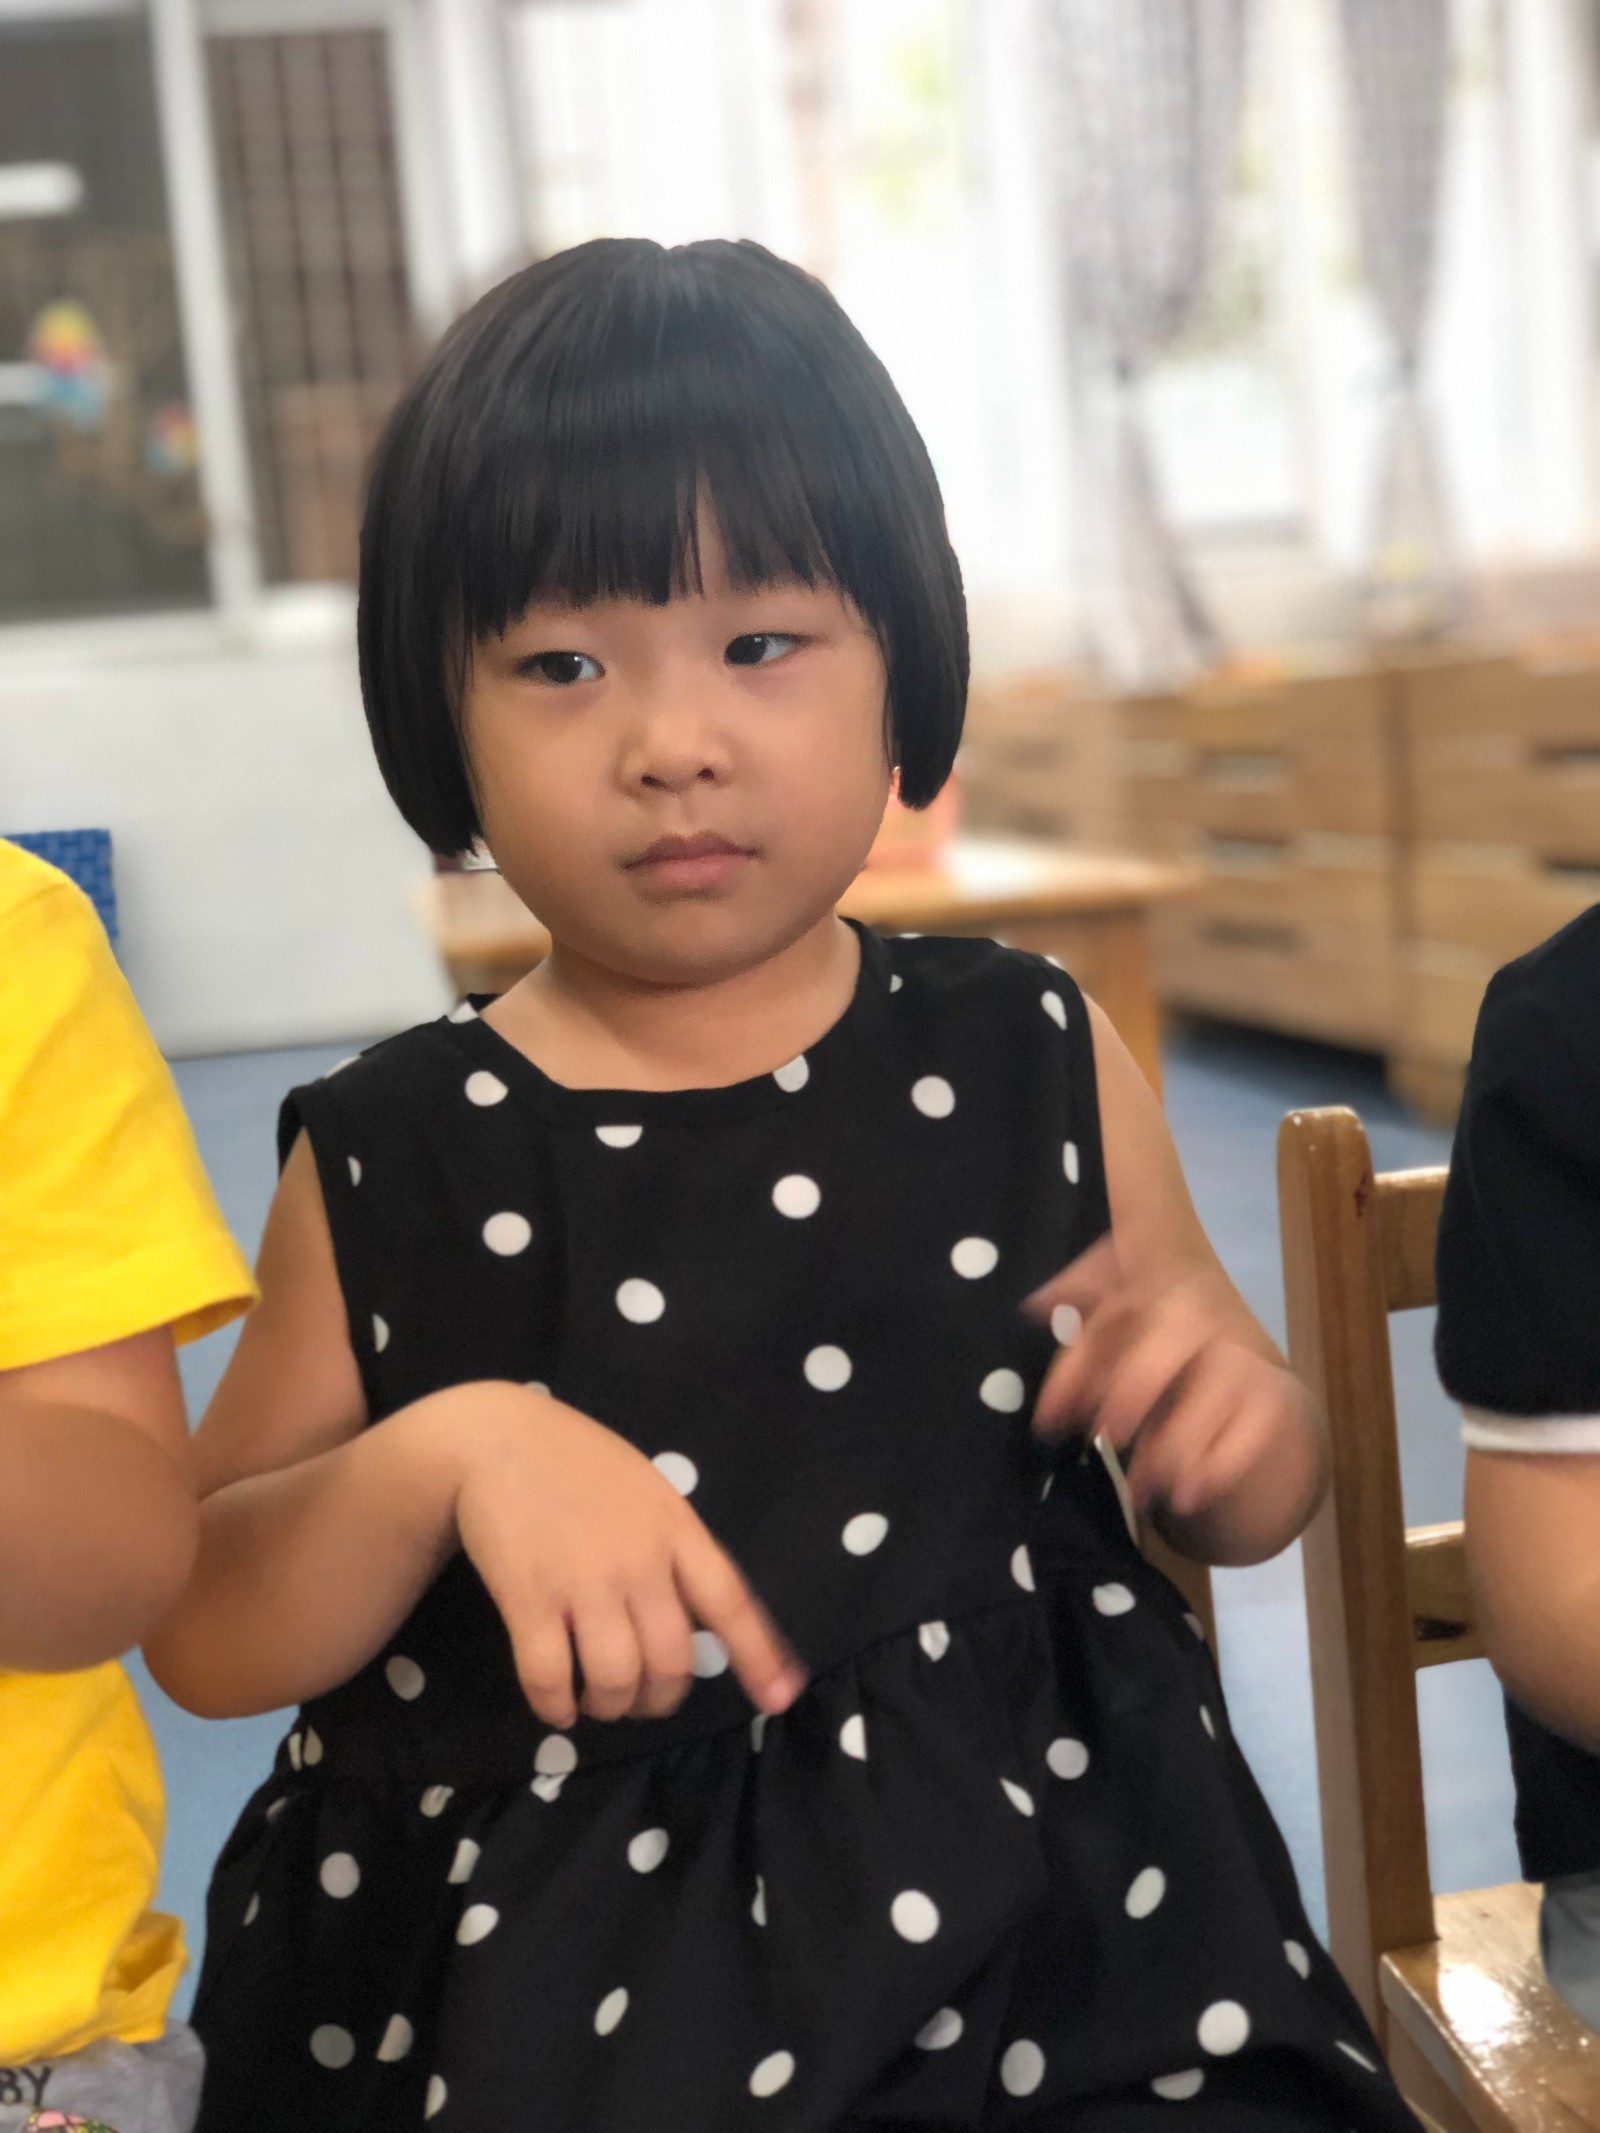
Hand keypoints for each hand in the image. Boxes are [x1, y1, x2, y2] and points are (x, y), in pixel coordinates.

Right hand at [450, 1386, 805, 1729]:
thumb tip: (703, 1620)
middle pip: (671, 1661)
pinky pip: (550, 1677)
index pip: (729, 1601)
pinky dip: (556, 1707)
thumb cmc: (580, 1464)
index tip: (780, 1699)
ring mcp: (583, 1580)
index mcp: (676, 1528)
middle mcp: (638, 1559)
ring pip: (617, 1679)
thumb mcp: (648, 1491)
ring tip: (600, 1700)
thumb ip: (676, 1547)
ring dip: (611, 1706)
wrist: (496, 1438)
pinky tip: (558, 1706)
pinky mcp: (529, 1597)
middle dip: (659, 1699)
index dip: (757, 1656)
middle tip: (640, 1698)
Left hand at [1027, 1238, 1316, 1525]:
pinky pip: (1254, 1429)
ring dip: (1174, 1443)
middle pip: (1175, 1333)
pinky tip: (1186, 1497)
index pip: (1112, 1316)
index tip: (1048, 1420)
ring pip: (1213, 1388)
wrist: (1231, 1348)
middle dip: (1135, 1385)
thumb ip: (1075, 1314)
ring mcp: (1239, 1354)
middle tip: (1105, 1436)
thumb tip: (1034, 1305)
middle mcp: (1200, 1315)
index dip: (1076, 1369)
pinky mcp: (1268, 1397)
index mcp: (1155, 1288)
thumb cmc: (1149, 1334)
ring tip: (1139, 1488)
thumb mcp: (1111, 1315)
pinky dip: (1221, 1466)